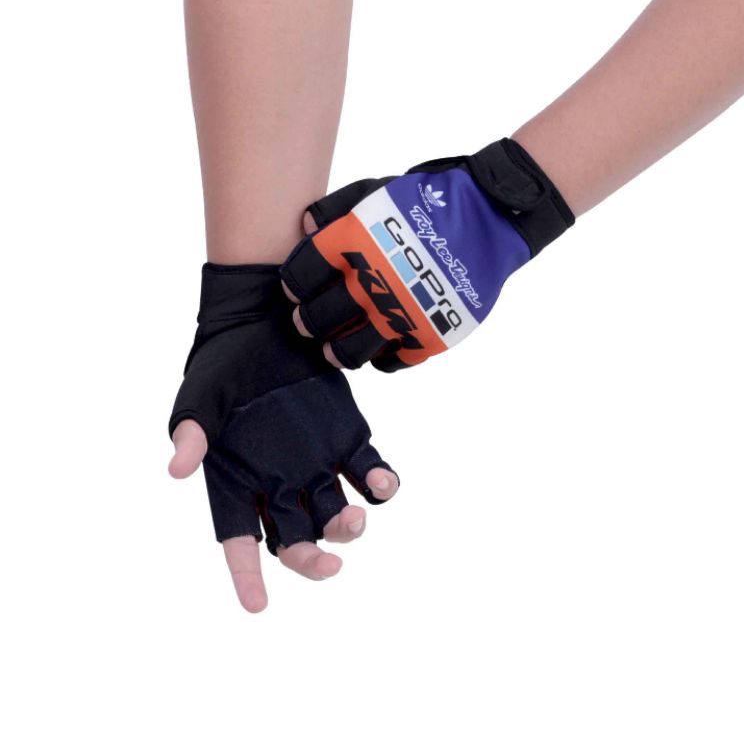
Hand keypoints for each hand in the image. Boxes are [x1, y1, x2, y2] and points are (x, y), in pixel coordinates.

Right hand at [168, 264, 397, 612]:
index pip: (239, 541)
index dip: (246, 576)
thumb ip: (192, 431)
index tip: (258, 605)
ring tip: (354, 521)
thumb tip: (176, 471)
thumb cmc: (224, 362)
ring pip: (337, 515)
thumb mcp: (201, 394)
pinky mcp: (349, 438)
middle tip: (328, 566)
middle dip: (310, 560)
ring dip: (348, 528)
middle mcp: (279, 482)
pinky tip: (381, 482)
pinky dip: (380, 483)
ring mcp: (317, 463)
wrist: (264, 323)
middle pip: (295, 540)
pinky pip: (369, 472)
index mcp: (238, 481)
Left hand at [280, 138, 573, 371]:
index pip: (303, 273)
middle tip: (305, 322)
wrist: (492, 217)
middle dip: (305, 321)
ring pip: (351, 350)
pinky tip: (378, 346)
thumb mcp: (380, 190)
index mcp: (356, 242)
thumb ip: (338, 208)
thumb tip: (305, 228)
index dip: (293, 283)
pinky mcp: (430, 335)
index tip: (295, 288)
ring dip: (335, 351)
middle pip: (319, 317)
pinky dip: (380, 358)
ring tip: (331, 349)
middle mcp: (375, 281)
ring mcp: (403, 313)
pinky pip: (392, 361)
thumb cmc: (432, 200)